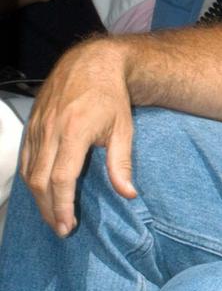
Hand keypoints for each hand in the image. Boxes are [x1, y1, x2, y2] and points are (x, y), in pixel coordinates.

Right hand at [19, 38, 136, 236]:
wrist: (92, 62)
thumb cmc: (112, 96)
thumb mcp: (124, 128)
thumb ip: (122, 163)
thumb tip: (128, 194)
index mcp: (74, 131)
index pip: (61, 178)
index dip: (62, 206)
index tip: (68, 225)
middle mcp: (51, 129)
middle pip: (40, 180)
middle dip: (49, 209)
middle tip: (61, 228)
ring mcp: (38, 126)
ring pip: (29, 171)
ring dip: (38, 198)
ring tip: (52, 215)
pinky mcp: (32, 123)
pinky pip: (25, 157)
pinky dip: (30, 178)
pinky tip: (40, 191)